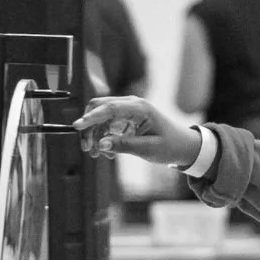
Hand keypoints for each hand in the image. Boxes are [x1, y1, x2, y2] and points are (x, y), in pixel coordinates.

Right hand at [73, 97, 200, 167]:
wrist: (182, 146)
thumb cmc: (170, 145)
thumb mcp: (148, 149)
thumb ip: (124, 145)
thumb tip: (101, 144)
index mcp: (140, 108)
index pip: (110, 108)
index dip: (91, 117)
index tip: (77, 126)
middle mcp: (132, 105)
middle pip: (100, 108)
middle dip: (89, 127)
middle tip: (87, 148)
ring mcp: (127, 111)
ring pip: (100, 118)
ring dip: (94, 135)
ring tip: (96, 155)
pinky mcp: (125, 118)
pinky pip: (106, 125)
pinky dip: (102, 138)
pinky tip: (106, 152)